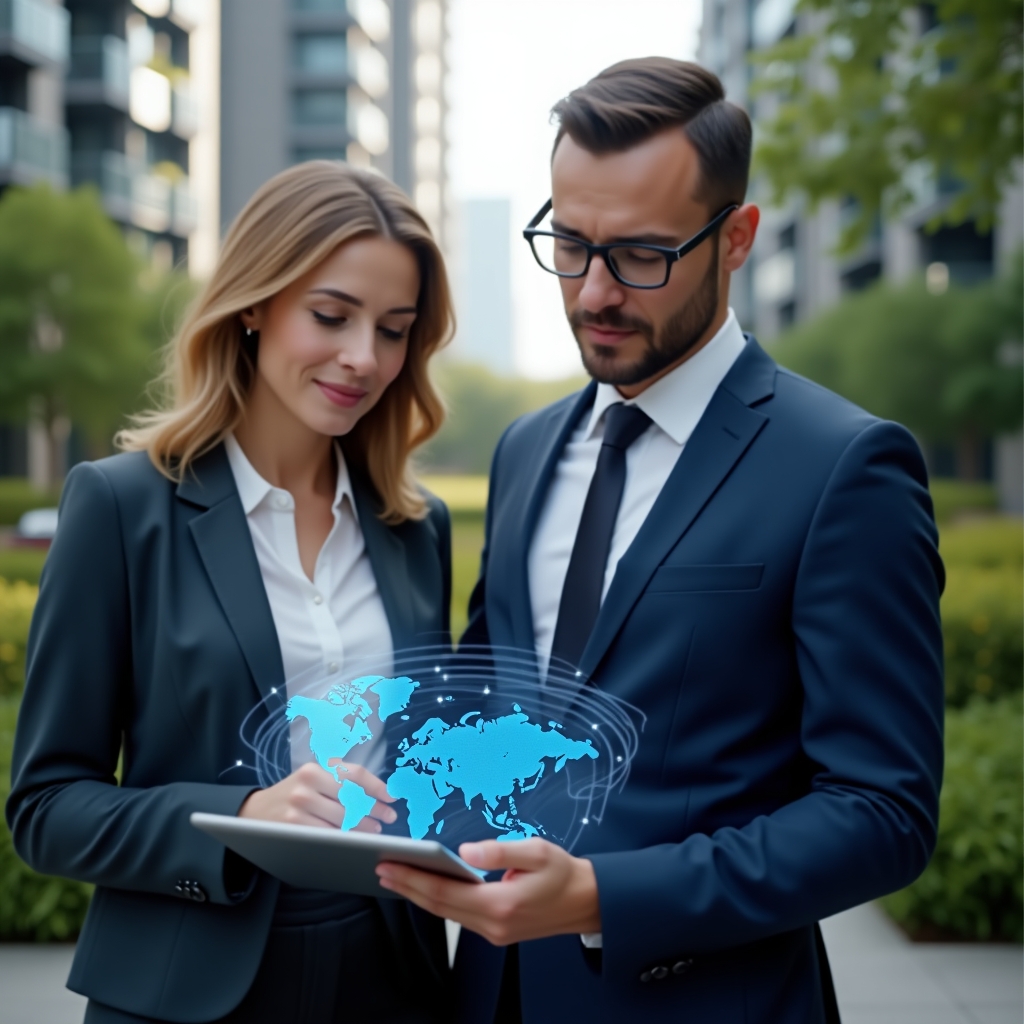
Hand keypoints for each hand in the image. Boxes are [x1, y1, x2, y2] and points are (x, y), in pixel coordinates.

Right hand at [239, 760, 396, 831]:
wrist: (256, 810)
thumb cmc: (295, 793)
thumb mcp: (315, 777)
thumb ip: (342, 780)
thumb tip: (379, 793)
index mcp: (317, 767)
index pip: (355, 775)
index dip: (377, 787)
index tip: (392, 798)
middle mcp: (308, 782)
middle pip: (351, 798)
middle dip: (374, 810)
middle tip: (388, 819)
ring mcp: (299, 805)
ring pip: (341, 819)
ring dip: (362, 827)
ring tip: (374, 831)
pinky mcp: (292, 826)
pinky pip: (326, 834)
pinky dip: (343, 838)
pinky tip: (352, 840)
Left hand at [375, 838, 600, 944]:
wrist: (586, 902)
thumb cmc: (563, 874)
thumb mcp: (536, 852)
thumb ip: (500, 850)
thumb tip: (467, 850)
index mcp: (500, 904)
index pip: (444, 892)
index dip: (414, 879)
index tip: (390, 865)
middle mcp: (492, 924)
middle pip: (439, 907)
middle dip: (408, 887)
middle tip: (381, 869)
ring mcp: (493, 932)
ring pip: (446, 914)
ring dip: (419, 895)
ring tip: (397, 876)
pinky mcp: (496, 930)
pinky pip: (458, 916)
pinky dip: (438, 901)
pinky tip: (427, 887)